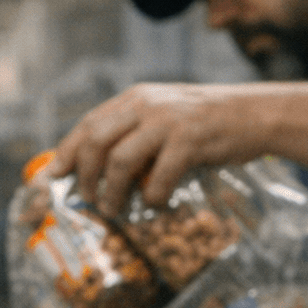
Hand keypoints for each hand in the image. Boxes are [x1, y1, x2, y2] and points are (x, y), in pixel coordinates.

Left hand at [53, 82, 266, 214]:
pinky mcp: (190, 140)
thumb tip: (94, 167)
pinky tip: (156, 204)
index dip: (66, 152)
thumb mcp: (163, 117)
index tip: (52, 176)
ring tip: (114, 209)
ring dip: (113, 192)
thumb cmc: (206, 124)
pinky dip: (152, 197)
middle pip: (95, 142)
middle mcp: (146, 105)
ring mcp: (167, 121)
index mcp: (135, 99)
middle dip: (84, 176)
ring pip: (120, 160)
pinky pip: (159, 177)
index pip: (88, 124)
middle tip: (88, 200)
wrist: (255, 114)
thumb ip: (132, 133)